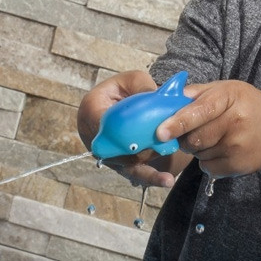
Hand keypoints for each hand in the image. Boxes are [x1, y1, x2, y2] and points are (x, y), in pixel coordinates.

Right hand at [77, 71, 190, 187]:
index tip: (146, 131)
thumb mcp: (133, 80)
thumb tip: (155, 97)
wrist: (121, 102)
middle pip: (117, 148)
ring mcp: (105, 152)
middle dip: (142, 149)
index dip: (124, 130)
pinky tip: (166, 180)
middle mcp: (94, 135)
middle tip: (165, 148)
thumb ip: (143, 86)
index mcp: (92, 109)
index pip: (104, 123)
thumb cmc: (124, 89)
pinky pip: (133, 172)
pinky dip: (150, 177)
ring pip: (127, 163)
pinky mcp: (117, 162)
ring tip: (168, 177)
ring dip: (149, 164)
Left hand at [159, 79, 260, 243]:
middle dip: (184, 136)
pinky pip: (207, 167)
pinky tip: (225, 150)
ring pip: (198, 153)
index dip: (177, 122)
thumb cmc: (248, 106)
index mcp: (229, 97)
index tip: (160, 132)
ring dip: (197, 148)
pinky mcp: (239, 166)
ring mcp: (239, 146)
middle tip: (193, 129)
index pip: (198, 111)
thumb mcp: (228, 90)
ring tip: (216, 137)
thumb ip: (198, 93)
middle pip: (192, 137)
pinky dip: (209, 161)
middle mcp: (236, 121)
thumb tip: (166, 97)